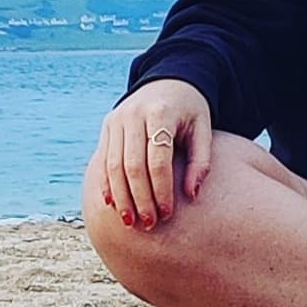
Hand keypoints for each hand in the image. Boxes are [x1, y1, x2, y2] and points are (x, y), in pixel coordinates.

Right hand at [99, 79, 212, 230]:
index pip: (158, 159)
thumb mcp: (203, 129)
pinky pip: (103, 160)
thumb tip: (191, 195)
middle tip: (149, 224)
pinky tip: (114, 205)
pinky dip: (107, 185)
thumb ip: (201, 161)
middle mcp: (134, 114)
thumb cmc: (190, 111)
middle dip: (140, 199)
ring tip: (131, 222)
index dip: (161, 190)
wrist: (168, 82)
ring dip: (121, 197)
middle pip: (132, 166)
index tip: (168, 214)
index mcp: (161, 113)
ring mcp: (117, 119)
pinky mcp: (107, 125)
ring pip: (113, 166)